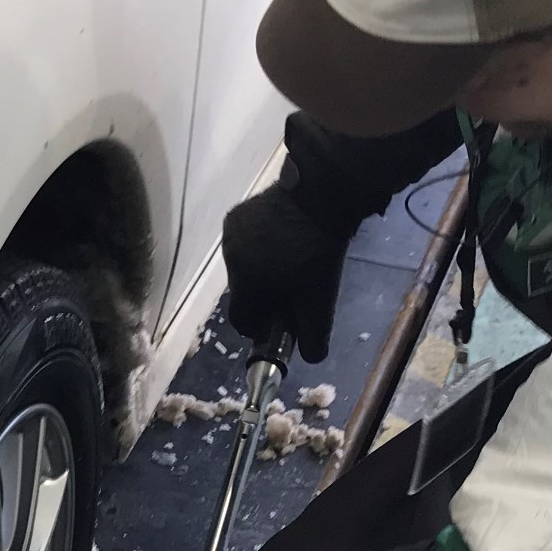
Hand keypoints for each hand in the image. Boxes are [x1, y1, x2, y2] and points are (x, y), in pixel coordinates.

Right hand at [221, 184, 345, 364]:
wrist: (321, 193)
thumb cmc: (319, 251)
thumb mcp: (321, 298)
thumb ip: (314, 334)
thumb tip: (311, 357)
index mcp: (245, 283)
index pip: (241, 320)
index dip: (260, 325)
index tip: (279, 318)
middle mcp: (230, 259)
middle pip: (242, 293)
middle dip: (262, 296)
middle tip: (290, 287)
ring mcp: (230, 234)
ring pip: (241, 267)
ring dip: (259, 270)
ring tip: (288, 259)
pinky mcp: (235, 215)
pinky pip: (241, 243)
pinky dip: (256, 247)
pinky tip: (279, 239)